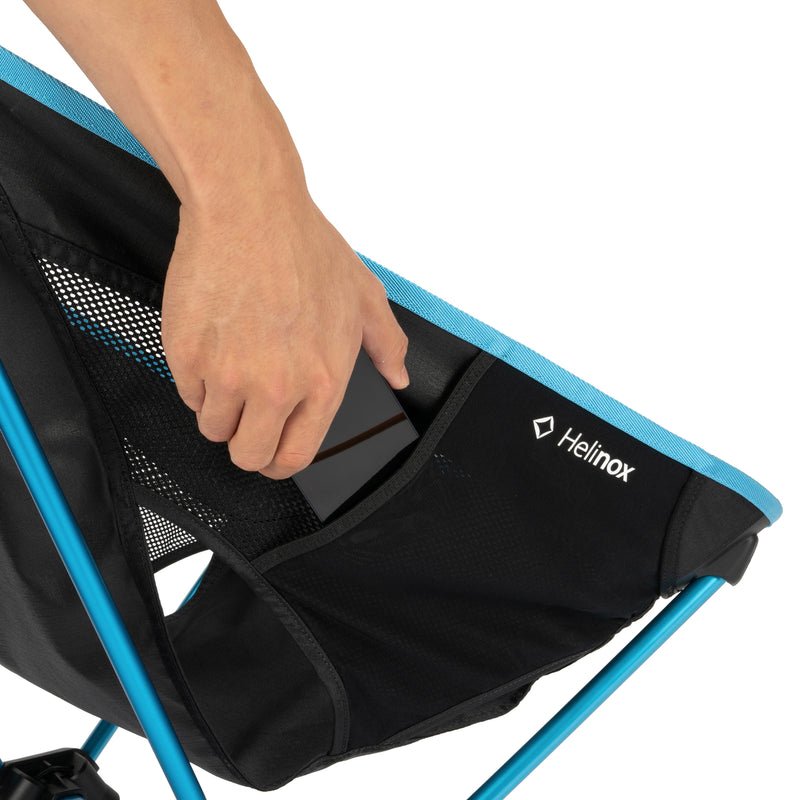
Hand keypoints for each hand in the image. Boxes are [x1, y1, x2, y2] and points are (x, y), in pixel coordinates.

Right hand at [161, 179, 408, 479]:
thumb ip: (388, 344)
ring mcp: (228, 374)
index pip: (295, 456)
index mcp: (322, 381)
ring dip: (222, 408)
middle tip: (247, 418)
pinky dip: (198, 379)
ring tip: (233, 366)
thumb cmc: (304, 246)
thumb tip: (399, 376)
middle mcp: (276, 388)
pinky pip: (187, 394)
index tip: (272, 452)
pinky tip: (215, 345)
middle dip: (247, 443)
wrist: (249, 208)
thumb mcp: (364, 296)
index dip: (279, 462)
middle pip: (248, 456)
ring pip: (213, 428)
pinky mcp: (187, 356)